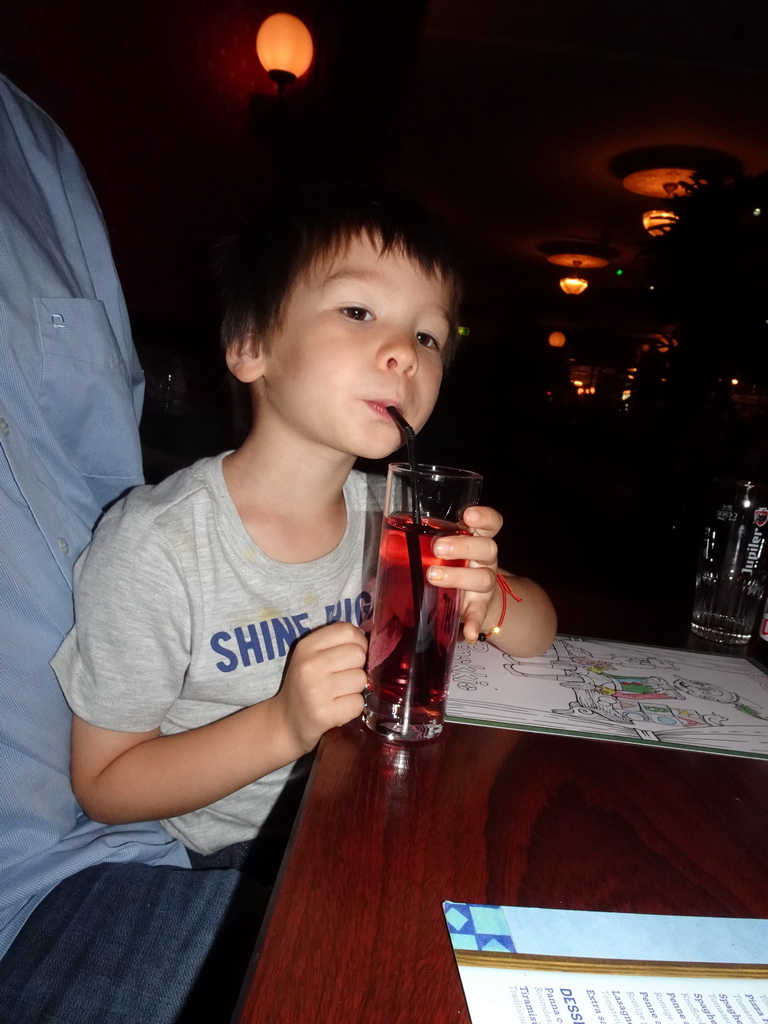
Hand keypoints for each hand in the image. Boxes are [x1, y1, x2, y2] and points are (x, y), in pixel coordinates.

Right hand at [273, 621, 367, 754]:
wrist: (286, 721)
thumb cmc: (305, 684)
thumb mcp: (311, 656)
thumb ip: (336, 642)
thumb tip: (366, 636)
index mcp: (306, 646)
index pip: (347, 631)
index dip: (358, 642)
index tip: (351, 655)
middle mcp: (310, 666)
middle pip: (358, 654)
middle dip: (357, 666)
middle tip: (343, 678)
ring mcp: (316, 691)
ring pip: (361, 679)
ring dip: (356, 688)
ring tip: (340, 694)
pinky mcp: (324, 714)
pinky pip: (358, 703)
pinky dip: (353, 707)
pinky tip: (339, 708)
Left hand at [427, 504, 500, 643]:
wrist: (475, 601)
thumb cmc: (451, 568)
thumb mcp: (442, 554)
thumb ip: (420, 546)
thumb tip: (380, 551)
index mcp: (476, 541)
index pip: (491, 524)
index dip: (484, 517)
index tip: (468, 515)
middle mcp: (485, 560)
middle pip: (486, 548)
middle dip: (463, 545)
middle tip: (437, 547)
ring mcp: (485, 585)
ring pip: (483, 578)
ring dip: (458, 577)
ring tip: (433, 577)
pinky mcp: (480, 608)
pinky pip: (479, 615)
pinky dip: (474, 623)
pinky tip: (469, 631)